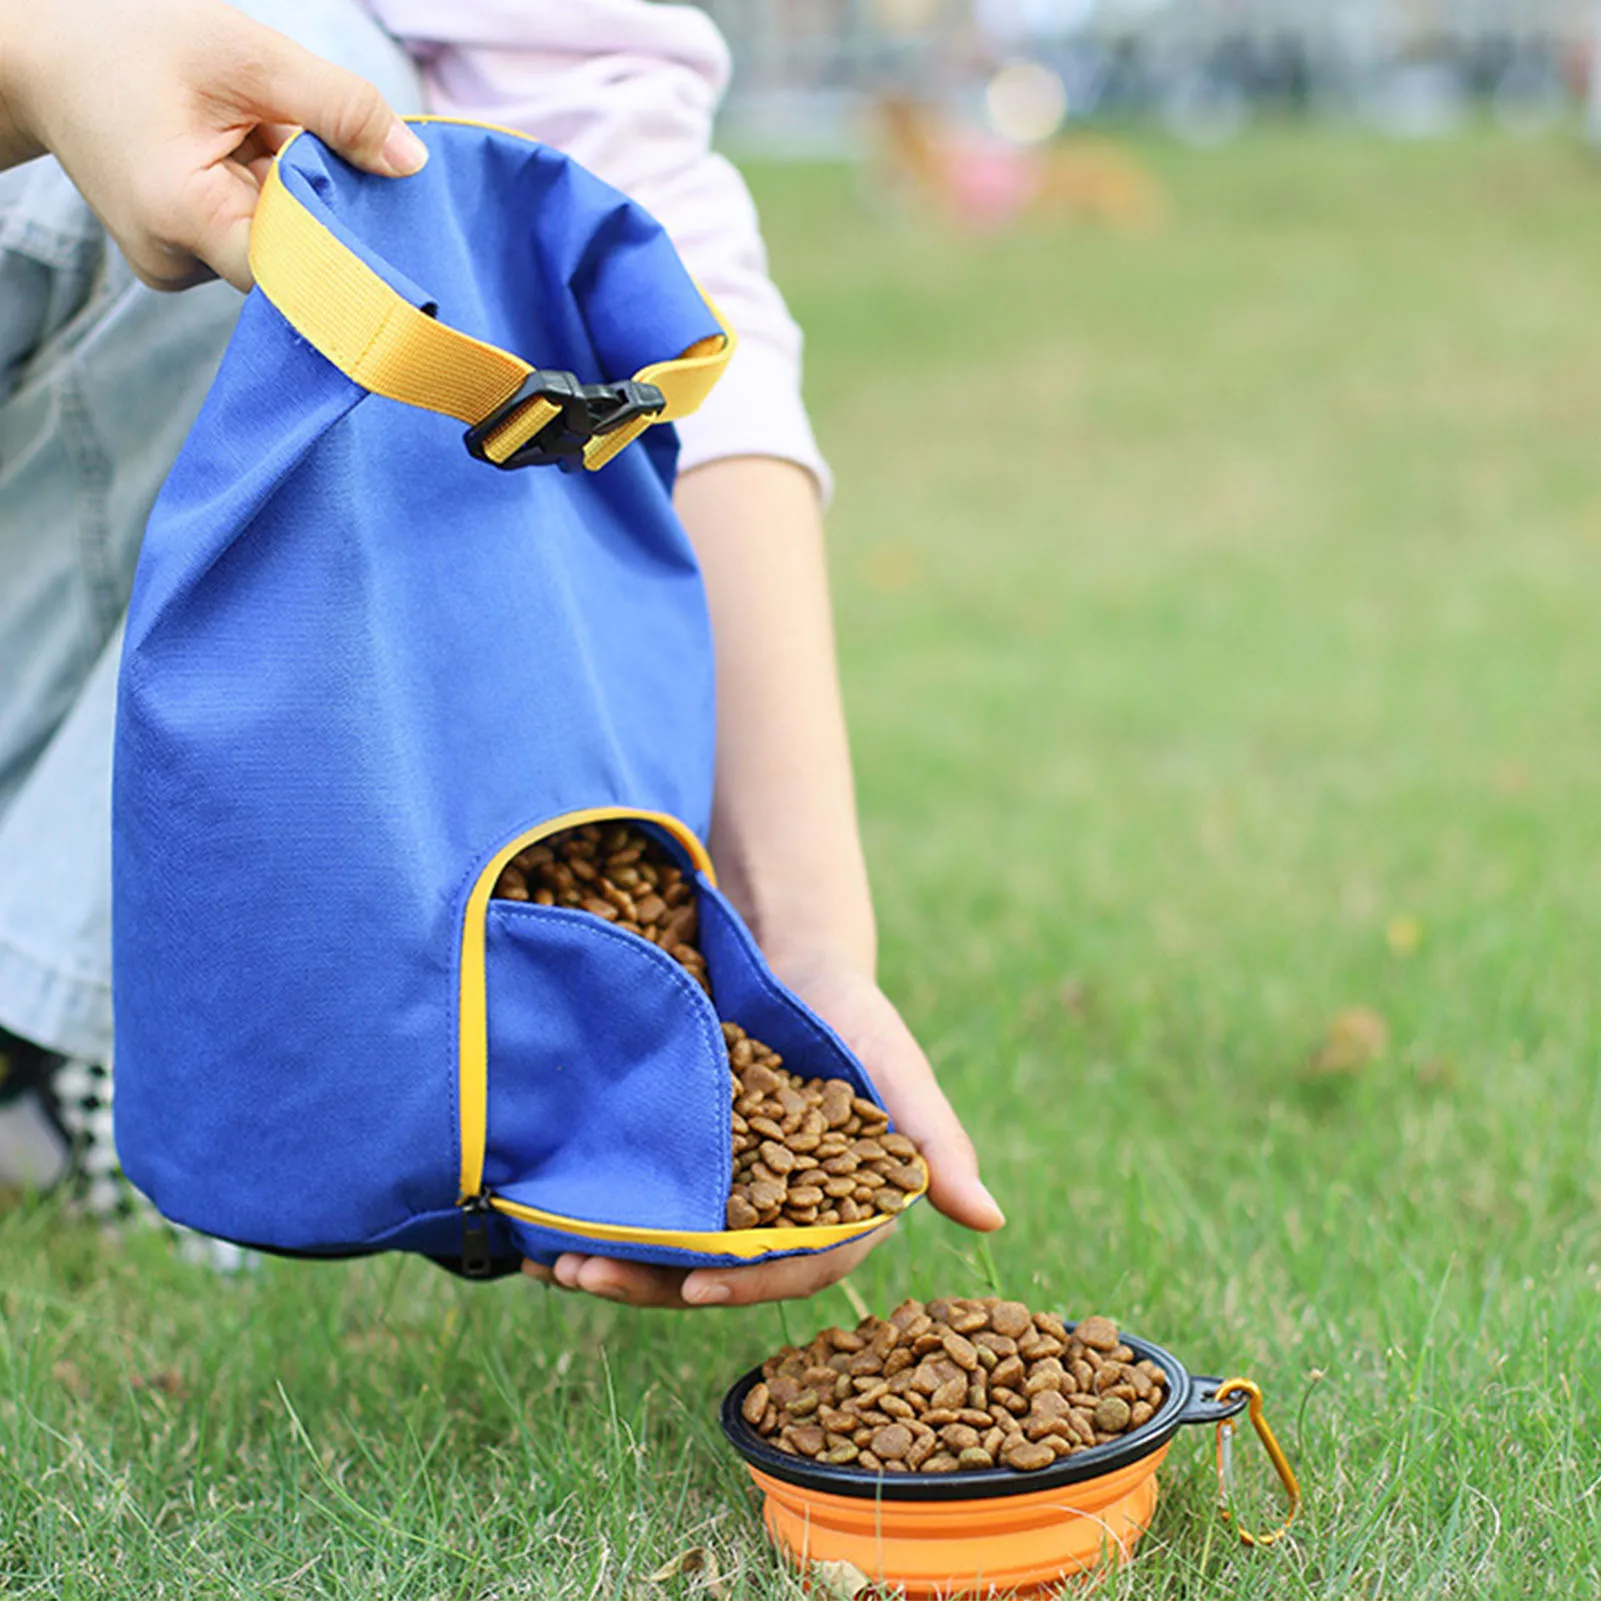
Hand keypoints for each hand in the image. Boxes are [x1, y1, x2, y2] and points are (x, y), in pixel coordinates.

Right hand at [0, 0, 424, 291]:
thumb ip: (337, 108)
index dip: (345, 240)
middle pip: (289, 259)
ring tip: (251, 133)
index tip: (379, 207)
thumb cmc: (131, 42)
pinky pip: (245, 238)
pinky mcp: (176, 257)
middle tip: (301, 137)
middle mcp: (175, 263)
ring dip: (285, 194)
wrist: (40, 56)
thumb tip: (412, 163)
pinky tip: (236, 152)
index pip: (297, 267)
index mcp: (184, 218)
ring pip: (271, 247)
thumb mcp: (246, 55)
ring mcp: (172, 267)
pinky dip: (258, 197)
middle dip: (315, 202)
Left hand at [521, 950, 1002, 1308]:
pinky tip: (544, 1227)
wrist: (783, 955)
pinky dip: (596, 1220)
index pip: (800, 1263)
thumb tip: (992, 1221)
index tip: (696, 1286)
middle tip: (589, 1278)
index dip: (751, 1280)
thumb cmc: (850, 1011)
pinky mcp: (679, 1162)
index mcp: (838, 1208)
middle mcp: (776, 1213)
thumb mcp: (893, 1064)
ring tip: (553, 1263)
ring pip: (670, 1248)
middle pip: (719, 1269)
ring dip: (615, 1264)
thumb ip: (935, 1140)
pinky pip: (639, 1205)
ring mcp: (723, 1191)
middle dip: (654, 1282)